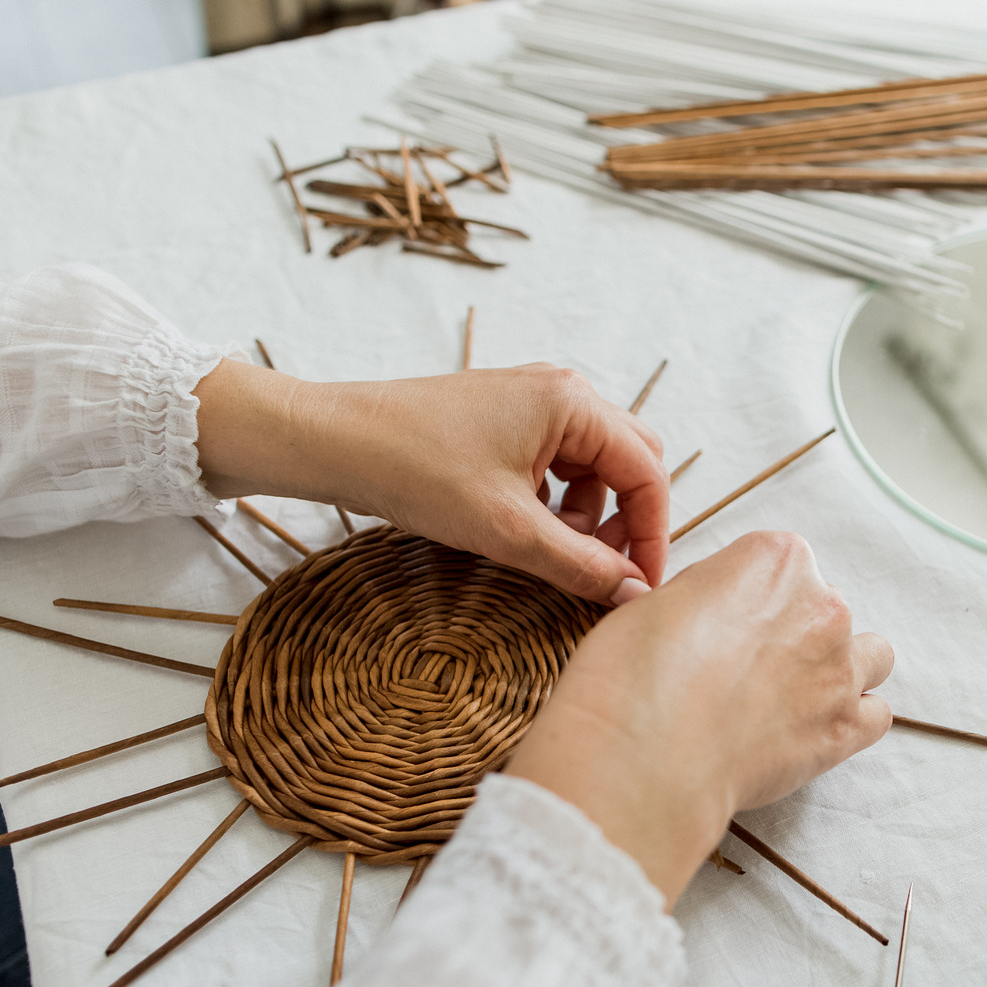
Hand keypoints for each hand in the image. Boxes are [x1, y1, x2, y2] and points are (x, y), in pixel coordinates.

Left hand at [192, 358, 667, 603]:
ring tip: (553, 553)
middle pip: (630, 462)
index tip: (640, 587)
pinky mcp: (504, 419)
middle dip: (625, 522)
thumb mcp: (508, 531)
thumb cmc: (414, 470)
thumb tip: (634, 594)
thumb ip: (581, 564)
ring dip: (588, 516)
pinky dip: (555, 502)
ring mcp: (531, 402)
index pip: (648, 473)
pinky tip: (524, 530)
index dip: (653, 535)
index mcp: (573, 403)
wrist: (334, 441)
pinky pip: (557, 463)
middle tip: (604, 571)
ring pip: (593, 467)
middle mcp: (560, 392)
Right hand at [506, 531, 893, 905]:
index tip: (722, 622)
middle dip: (793, 633)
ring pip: (871, 656)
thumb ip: (704, 596)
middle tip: (744, 670)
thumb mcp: (654, 601)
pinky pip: (875, 715)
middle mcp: (821, 604)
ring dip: (840, 670)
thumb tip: (708, 615)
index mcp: (775, 559)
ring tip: (792, 697)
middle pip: (824, 608)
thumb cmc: (633, 674)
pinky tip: (811, 731)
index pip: (780, 562)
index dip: (747, 595)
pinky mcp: (844, 728)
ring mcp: (840, 668)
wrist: (646, 753)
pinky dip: (852, 722)